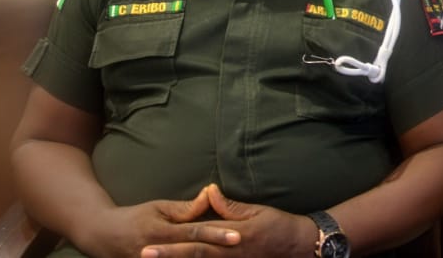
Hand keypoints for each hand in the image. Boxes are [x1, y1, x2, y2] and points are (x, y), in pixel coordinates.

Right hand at [71, 188, 233, 257]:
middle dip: (216, 254)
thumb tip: (211, 193)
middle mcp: (156, 252)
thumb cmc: (134, 218)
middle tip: (242, 249)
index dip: (217, 235)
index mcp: (160, 232)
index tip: (238, 236)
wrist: (101, 237)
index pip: (194, 233)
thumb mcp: (158, 208)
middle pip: (191, 255)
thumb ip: (185, 208)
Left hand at [139, 184, 318, 257]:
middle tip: (143, 256)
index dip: (171, 245)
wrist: (300, 245)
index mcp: (230, 237)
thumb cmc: (279, 226)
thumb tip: (208, 191)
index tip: (148, 246)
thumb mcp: (256, 212)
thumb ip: (229, 205)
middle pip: (192, 257)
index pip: (195, 240)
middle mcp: (228, 254)